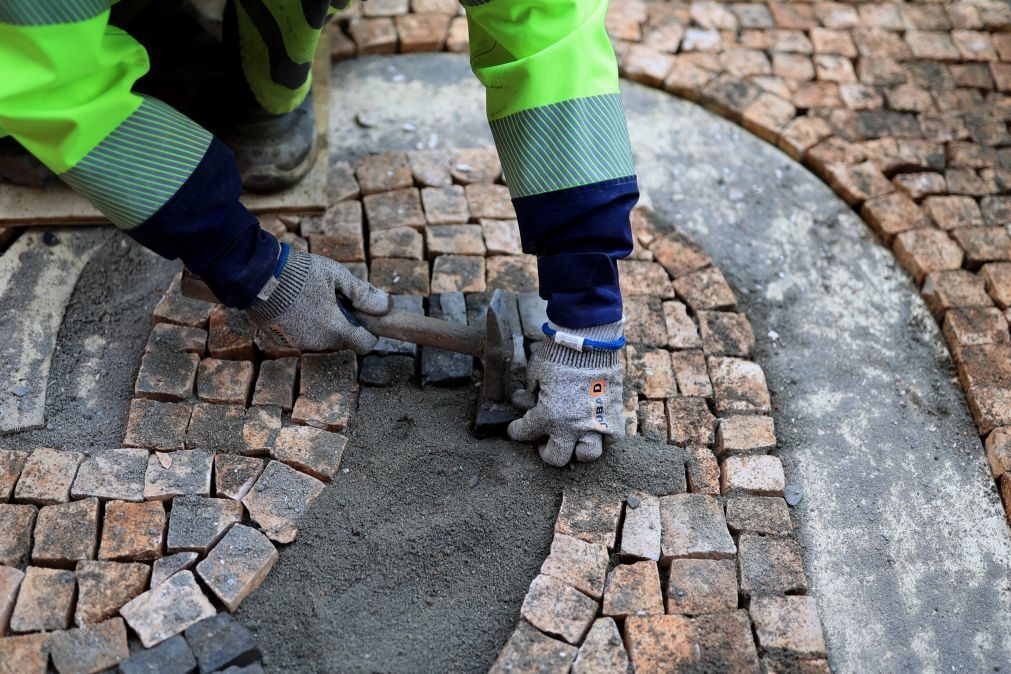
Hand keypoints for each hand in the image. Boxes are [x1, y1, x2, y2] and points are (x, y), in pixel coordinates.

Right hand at [247, 251, 389, 353]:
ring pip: (321, 338)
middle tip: (334, 299)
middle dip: (343, 323)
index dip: (369, 332)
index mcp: (335, 329)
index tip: (364, 318)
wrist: (258, 276)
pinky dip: (302, 325)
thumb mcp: (337, 276)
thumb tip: (385, 306)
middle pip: (342, 339)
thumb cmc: (300, 273)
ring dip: (322, 324)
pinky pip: (301, 336)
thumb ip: (362, 293)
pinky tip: (295, 305)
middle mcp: (318, 343)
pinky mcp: (280, 341)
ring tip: (311, 298)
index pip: (365, 344)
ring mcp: (298, 343)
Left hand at [507, 321, 624, 466]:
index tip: (516, 428)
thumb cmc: (559, 353)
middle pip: (556, 458)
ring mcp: (594, 424)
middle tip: (545, 440)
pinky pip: (612, 439)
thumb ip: (530, 392)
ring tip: (574, 439)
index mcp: (547, 415)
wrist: (589, 340)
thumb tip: (523, 400)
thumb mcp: (535, 372)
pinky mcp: (613, 415)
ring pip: (587, 454)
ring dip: (578, 449)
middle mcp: (570, 426)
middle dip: (546, 451)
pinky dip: (604, 437)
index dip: (516, 430)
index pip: (524, 433)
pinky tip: (596, 428)